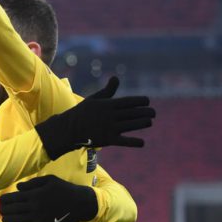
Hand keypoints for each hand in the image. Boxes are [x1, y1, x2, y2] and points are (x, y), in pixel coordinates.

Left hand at [0, 175, 97, 221]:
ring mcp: (36, 218)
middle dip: (3, 209)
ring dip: (6, 219)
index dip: (3, 200)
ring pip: (13, 221)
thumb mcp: (49, 180)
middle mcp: (32, 207)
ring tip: (6, 217)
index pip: (11, 199)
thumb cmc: (64, 189)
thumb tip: (18, 187)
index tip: (1, 200)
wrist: (79, 204)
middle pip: (9, 210)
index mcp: (33, 194)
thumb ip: (32, 183)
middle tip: (2, 209)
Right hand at [34, 76, 154, 159]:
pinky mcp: (108, 140)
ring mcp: (109, 128)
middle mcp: (110, 115)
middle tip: (153, 113)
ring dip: (144, 123)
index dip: (142, 101)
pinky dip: (135, 142)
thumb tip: (116, 78)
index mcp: (108, 104)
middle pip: (135, 112)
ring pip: (133, 125)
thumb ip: (108, 91)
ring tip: (148, 122)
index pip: (131, 101)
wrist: (69, 129)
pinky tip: (142, 142)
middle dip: (147, 112)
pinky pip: (125, 141)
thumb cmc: (83, 112)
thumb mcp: (94, 99)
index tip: (147, 102)